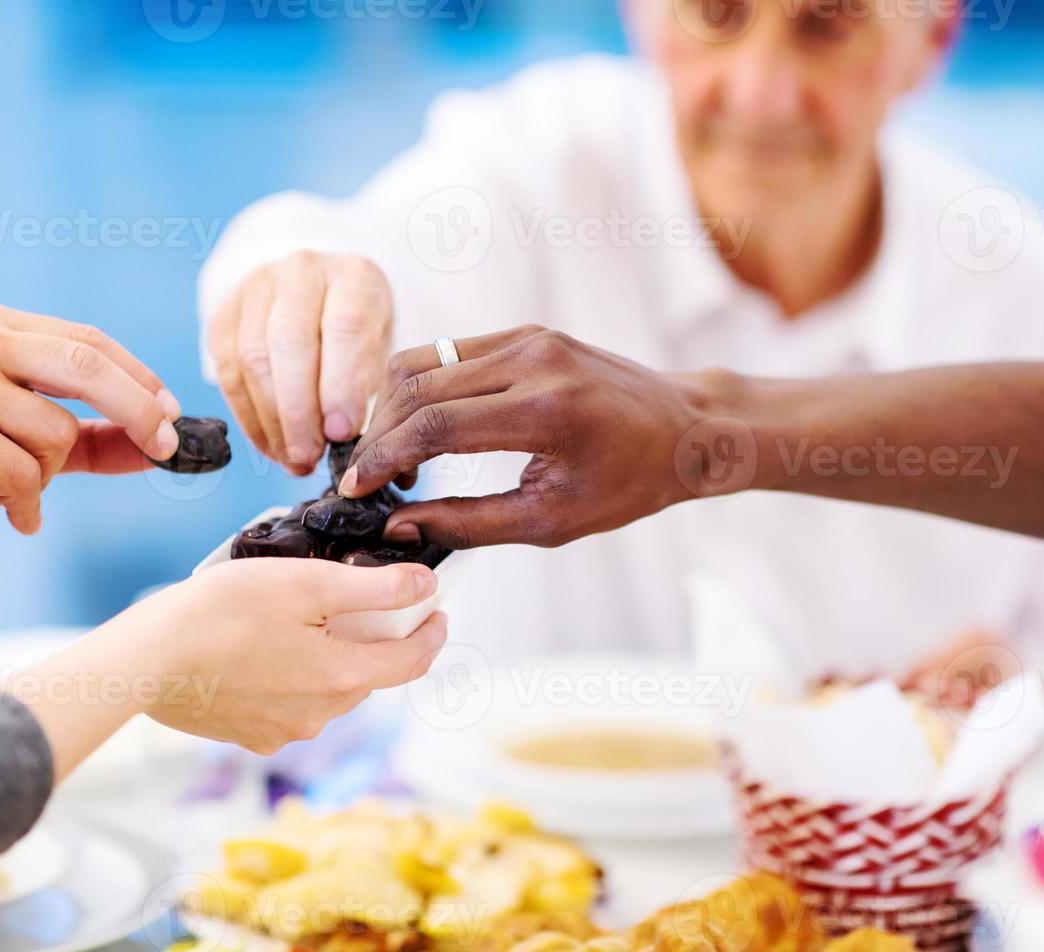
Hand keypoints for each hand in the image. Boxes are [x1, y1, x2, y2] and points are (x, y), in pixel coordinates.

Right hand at [0, 302, 182, 578]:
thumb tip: (161, 446)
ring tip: (7, 485)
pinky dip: (26, 503)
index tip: (173, 413)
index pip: (88, 343)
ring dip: (48, 475)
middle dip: (138, 411)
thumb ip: (92, 438)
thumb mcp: (27, 442)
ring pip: (58, 433)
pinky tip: (2, 510)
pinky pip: (28, 474)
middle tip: (165, 447)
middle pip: (87, 367)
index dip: (139, 379)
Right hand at [14, 558, 446, 776]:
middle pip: (369, 672)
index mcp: (344, 678)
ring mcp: (283, 731)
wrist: (144, 662)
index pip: (414, 660)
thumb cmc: (221, 613)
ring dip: (327, 657)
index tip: (437, 610)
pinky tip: (261, 649)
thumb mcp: (307, 583)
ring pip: (328, 689)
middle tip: (355, 598)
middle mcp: (322, 715)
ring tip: (298, 619)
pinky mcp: (249, 735)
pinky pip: (288, 703)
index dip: (432, 631)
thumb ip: (375, 587)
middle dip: (373, 638)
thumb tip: (426, 585)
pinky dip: (289, 676)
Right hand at [207, 251, 392, 473]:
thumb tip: (344, 438)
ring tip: (292, 458)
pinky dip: (247, 416)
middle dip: (298, 410)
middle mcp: (302, 272)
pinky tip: (270, 445)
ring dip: (270, 419)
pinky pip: (226, 370)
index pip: (344, 326)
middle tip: (308, 457)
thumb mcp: (382, 351)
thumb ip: (367, 387)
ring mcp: (257, 288)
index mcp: (354, 277)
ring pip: (251, 357)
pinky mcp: (224, 313)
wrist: (323, 296)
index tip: (342, 433)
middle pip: (289, 341)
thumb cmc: (361, 333)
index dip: (340, 384)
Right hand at [339, 326, 719, 548]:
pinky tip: (419, 427)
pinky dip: (421, 387)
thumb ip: (469, 524)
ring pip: (424, 360)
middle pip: (417, 386)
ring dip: (392, 407)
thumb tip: (400, 527)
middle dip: (378, 434)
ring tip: (390, 456)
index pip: (435, 425)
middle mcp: (533, 361)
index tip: (358, 489)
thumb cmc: (629, 483)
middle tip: (365, 476)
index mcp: (545, 411)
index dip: (385, 459)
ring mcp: (529, 339)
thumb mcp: (552, 520)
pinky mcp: (526, 332)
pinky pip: (450, 352)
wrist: (685, 428)